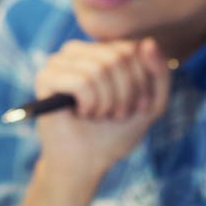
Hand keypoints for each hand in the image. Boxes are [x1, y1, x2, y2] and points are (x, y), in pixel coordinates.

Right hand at [32, 38, 171, 182]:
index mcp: (100, 50)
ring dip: (106, 102)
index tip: (136, 106)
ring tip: (98, 114)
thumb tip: (148, 43)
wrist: (86, 162)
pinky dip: (89, 103)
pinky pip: (80, 81)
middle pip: (118, 57)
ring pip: (100, 68)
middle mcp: (78, 51)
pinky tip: (81, 113)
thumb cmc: (115, 133)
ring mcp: (59, 62)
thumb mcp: (151, 104)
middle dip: (125, 93)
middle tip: (115, 113)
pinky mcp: (46, 78)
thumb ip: (159, 73)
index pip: (133, 49)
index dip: (141, 82)